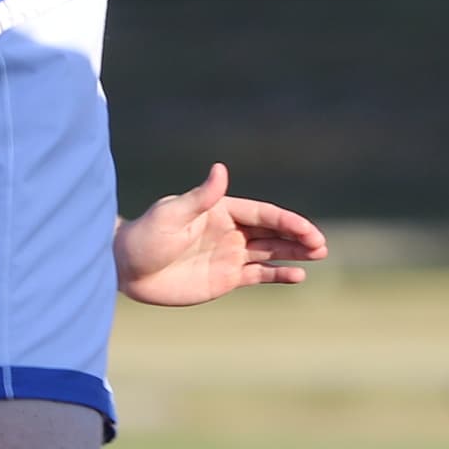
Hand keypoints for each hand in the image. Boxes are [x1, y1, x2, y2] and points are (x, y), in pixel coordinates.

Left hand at [113, 162, 326, 306]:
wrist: (127, 268)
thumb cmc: (146, 235)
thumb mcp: (173, 214)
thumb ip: (201, 196)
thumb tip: (221, 169)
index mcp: (221, 210)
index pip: (262, 214)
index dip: (286, 221)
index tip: (306, 230)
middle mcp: (230, 231)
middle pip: (272, 232)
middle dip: (298, 236)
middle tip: (321, 244)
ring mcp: (230, 255)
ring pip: (271, 252)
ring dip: (294, 252)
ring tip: (319, 254)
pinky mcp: (225, 279)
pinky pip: (258, 275)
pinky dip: (278, 274)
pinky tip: (297, 275)